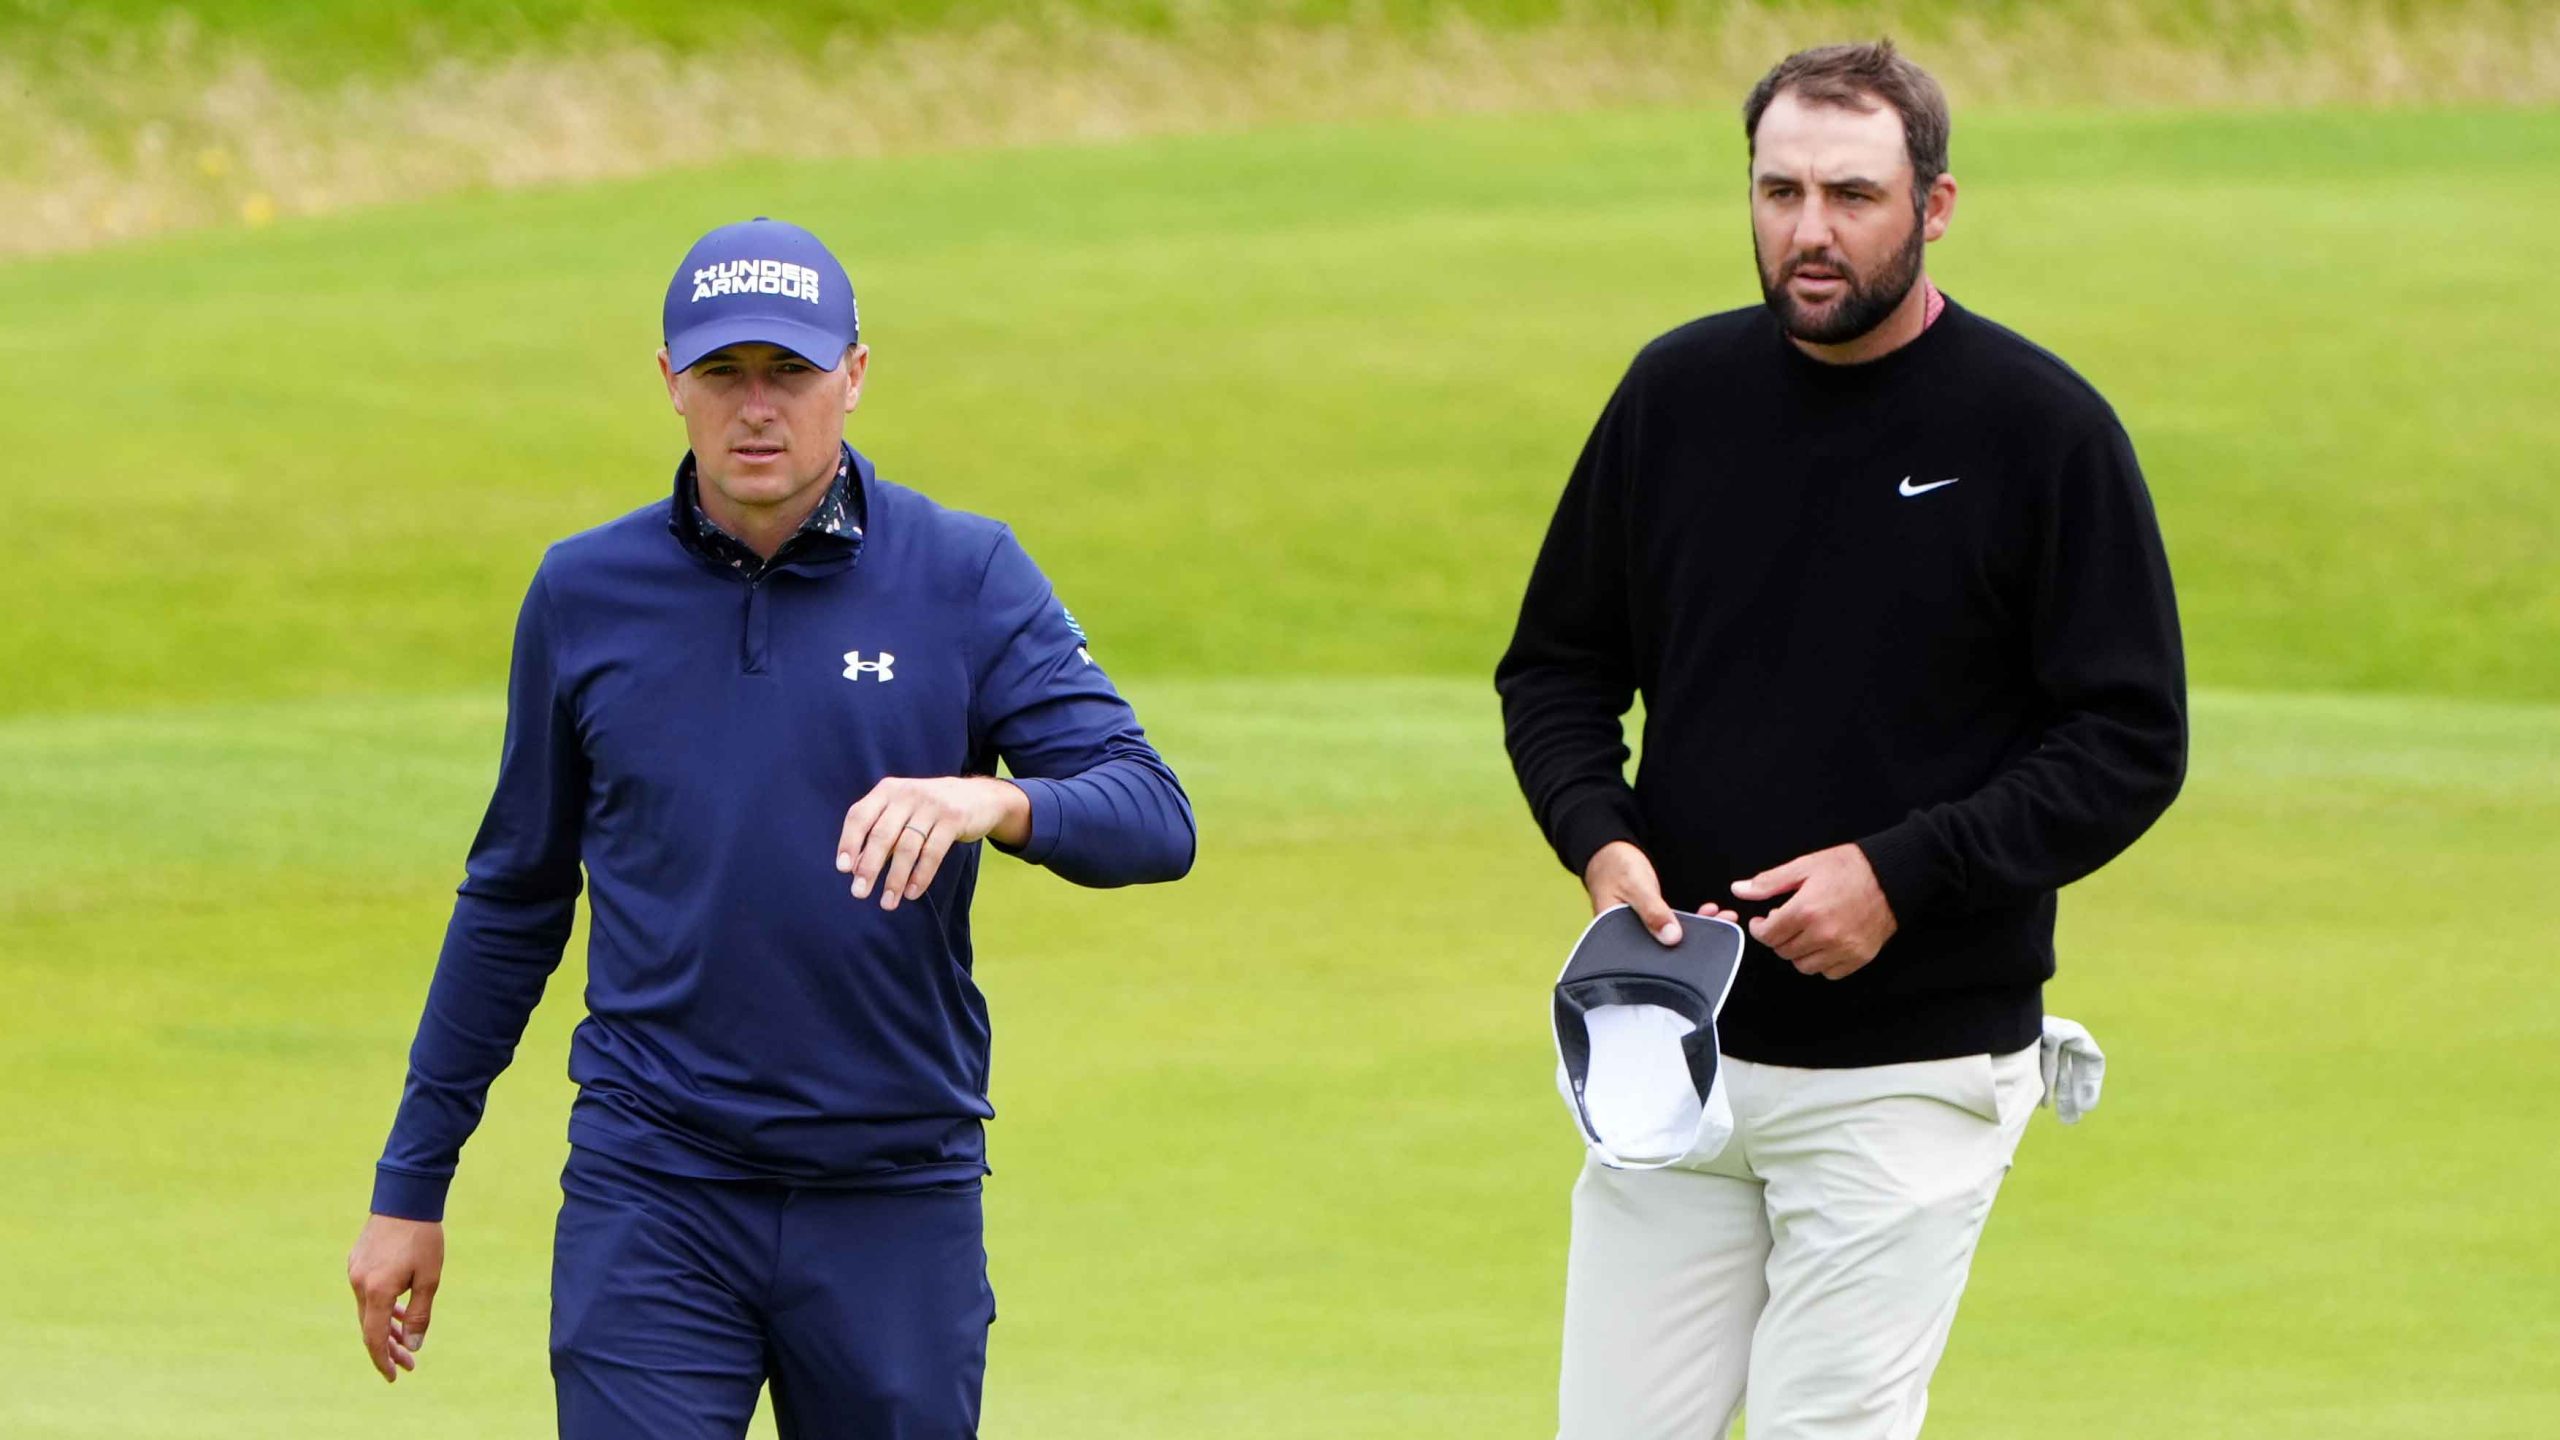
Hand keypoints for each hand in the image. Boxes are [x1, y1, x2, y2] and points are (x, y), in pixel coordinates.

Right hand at [347, 1213, 443, 1383]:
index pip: (373, 1338)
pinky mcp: (357, 1262)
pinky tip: (397, 1313)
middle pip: (369, 1327)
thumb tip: (413, 1346)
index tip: (394, 1377)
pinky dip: (381, 1307)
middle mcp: (359, 1284)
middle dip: (388, 1348)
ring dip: (385, 1328)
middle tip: (408, 1365)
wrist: (406, 1197)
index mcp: (376, 1291)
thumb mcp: (430, 1279)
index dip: (383, 1360)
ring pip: (367, 1310)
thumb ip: (419, 1314)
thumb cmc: (423, 1238)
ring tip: (405, 1343)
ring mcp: (355, 1272)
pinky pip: (367, 1294)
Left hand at [836, 776, 1030, 910]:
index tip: (843, 869)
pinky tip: (912, 893)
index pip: (860, 815)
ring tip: (888, 902)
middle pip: (882, 834)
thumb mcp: (902, 810)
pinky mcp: (954, 818)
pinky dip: (921, 876)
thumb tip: (855, 868)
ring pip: (908, 847)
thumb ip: (880, 832)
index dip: (849, 842)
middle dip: (870, 867)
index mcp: (888, 790)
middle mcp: (908, 794)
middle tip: (859, 893)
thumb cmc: (929, 809)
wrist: (978, 796)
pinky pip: (933, 852)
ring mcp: (932, 805)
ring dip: (896, 878)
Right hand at [1583, 840, 1734, 945]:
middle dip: (1694, 944)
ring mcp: (1642, 931)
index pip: (1646, 958)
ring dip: (1698, 930)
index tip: (1702, 949)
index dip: (1674, 957)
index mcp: (1615, 938)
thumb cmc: (1614, 866)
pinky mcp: (1651, 920)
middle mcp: (1629, 940)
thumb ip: (1653, 912)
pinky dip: (1692, 920)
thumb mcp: (1635, 887)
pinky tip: (1709, 912)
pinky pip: (1674, 925)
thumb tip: (1672, 938)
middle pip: (1664, 950)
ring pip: (1672, 937)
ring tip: (1723, 919)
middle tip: (1723, 933)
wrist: (1608, 850)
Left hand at [1731, 842, 1897, 979]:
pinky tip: (1825, 942)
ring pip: (1804, 966)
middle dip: (1779, 937)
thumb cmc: (1848, 868)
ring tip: (1806, 932)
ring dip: (1799, 951)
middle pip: (1784, 951)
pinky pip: (1829, 972)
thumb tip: (1738, 890)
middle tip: (1788, 921)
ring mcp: (1843, 949)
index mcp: (1806, 910)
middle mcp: (1823, 935)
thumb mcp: (1805, 866)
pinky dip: (1822, 961)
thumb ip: (1769, 882)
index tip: (1763, 921)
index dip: (1760, 928)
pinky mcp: (1859, 957)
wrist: (1891, 876)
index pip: (1768, 935)